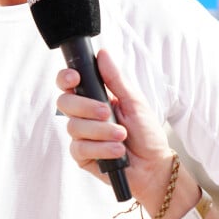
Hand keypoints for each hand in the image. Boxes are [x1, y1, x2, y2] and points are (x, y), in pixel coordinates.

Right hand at [56, 49, 172, 209]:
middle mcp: (84, 115)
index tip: (75, 78)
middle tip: (107, 112)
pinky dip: (101, 148)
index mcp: (94, 98)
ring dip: (101, 131)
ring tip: (122, 136)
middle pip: (65, 103)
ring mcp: (81, 136)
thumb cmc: (146, 132)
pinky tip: (118, 151)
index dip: (65, 79)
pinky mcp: (82, 156)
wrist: (154, 164)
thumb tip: (103, 54)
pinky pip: (79, 148)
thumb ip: (116, 79)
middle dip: (86, 107)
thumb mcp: (134, 101)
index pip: (69, 84)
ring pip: (74, 127)